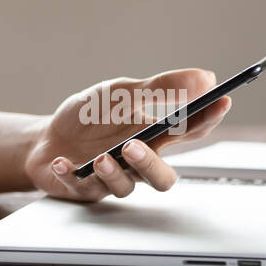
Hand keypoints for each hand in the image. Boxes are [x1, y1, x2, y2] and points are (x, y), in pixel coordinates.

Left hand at [23, 68, 231, 201]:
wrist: (44, 138)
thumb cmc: (88, 117)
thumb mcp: (121, 93)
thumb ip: (160, 88)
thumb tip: (204, 76)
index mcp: (152, 135)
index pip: (188, 132)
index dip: (208, 118)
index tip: (221, 100)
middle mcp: (137, 161)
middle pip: (162, 178)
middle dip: (151, 164)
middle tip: (134, 145)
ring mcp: (112, 178)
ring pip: (127, 188)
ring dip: (113, 173)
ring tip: (99, 158)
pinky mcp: (85, 188)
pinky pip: (82, 188)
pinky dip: (72, 175)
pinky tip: (63, 162)